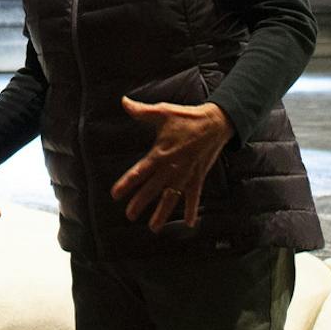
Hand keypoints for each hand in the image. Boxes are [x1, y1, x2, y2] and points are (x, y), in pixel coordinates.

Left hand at [109, 97, 232, 232]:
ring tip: (153, 227)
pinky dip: (192, 210)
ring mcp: (186, 175)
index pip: (139, 172)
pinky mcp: (198, 177)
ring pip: (171, 198)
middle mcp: (172, 168)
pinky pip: (194, 197)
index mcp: (160, 154)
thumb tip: (124, 102)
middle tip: (129, 215)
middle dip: (140, 202)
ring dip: (162, 213)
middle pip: (152, 189)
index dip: (127, 183)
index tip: (115, 195)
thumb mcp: (163, 112)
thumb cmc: (187, 117)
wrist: (215, 123)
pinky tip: (191, 224)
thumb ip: (141, 111)